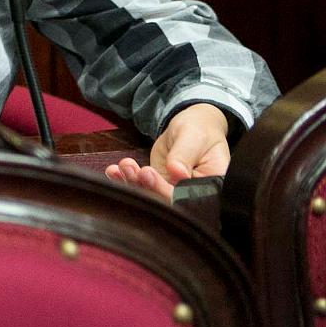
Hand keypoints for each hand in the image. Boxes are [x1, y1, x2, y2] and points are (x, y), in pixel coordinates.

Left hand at [102, 103, 230, 200]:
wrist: (190, 127)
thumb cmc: (198, 131)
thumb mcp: (193, 138)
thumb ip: (184, 156)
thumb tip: (177, 173)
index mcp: (212, 187)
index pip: (190, 197)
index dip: (167, 190)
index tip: (149, 173)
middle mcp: (194, 194)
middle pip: (168, 200)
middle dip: (147, 186)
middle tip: (132, 169)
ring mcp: (173, 190)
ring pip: (152, 194)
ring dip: (133, 182)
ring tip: (124, 165)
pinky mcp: (158, 185)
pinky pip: (142, 186)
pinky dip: (125, 179)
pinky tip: (114, 170)